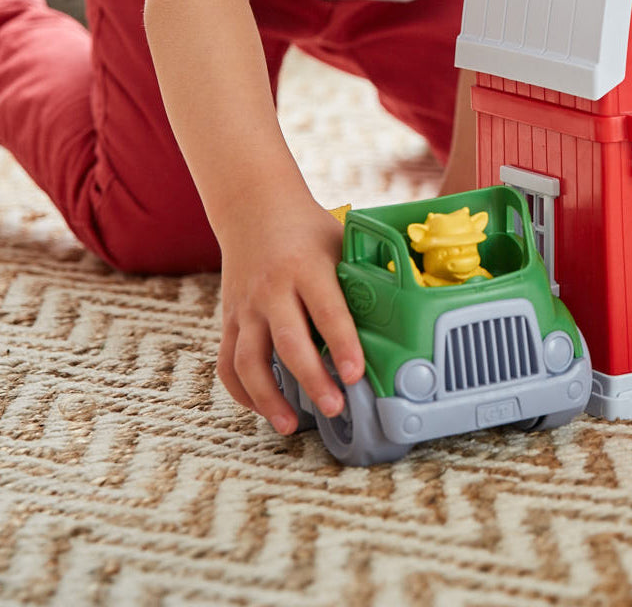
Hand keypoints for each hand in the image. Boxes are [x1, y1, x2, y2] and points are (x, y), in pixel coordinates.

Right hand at [215, 201, 365, 433]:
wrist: (255, 208)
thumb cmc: (309, 230)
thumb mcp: (342, 243)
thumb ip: (362, 277)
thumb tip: (402, 314)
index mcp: (307, 267)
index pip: (328, 311)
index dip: (344, 345)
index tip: (357, 374)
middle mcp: (273, 289)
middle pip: (289, 343)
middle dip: (312, 380)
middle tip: (335, 407)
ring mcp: (246, 306)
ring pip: (249, 361)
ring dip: (269, 398)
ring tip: (290, 425)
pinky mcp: (229, 319)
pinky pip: (227, 362)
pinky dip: (242, 391)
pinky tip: (262, 407)